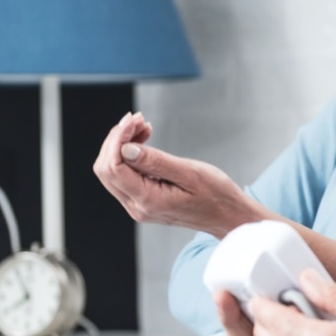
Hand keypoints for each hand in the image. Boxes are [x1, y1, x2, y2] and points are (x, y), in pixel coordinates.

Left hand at [92, 112, 267, 236]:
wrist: (229, 217)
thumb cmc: (217, 196)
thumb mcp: (191, 174)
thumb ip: (156, 162)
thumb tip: (125, 149)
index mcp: (148, 201)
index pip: (113, 167)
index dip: (117, 139)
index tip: (134, 120)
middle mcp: (137, 207)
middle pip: (105, 169)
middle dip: (116, 139)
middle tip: (138, 119)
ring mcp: (138, 206)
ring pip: (112, 171)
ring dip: (121, 145)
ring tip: (143, 126)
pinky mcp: (143, 201)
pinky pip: (124, 176)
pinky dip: (128, 155)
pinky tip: (143, 141)